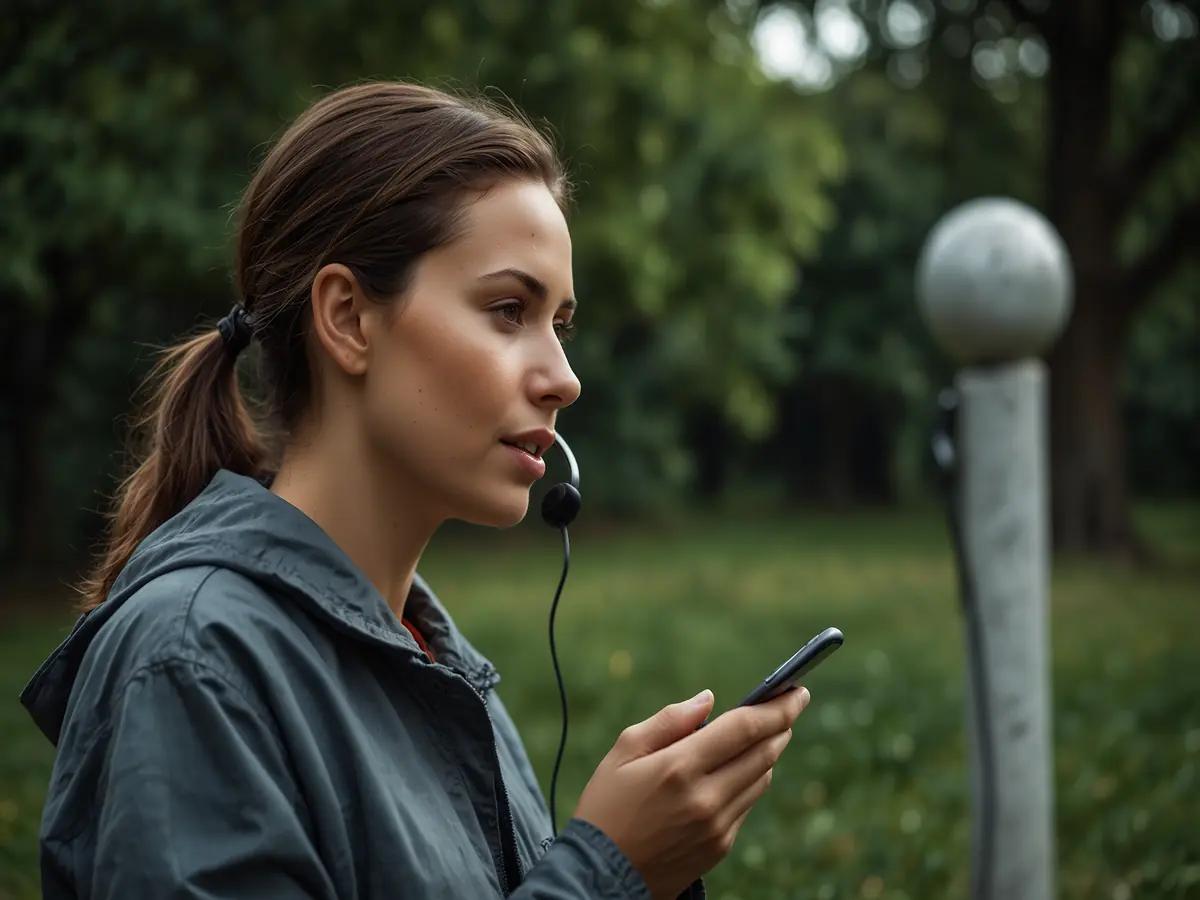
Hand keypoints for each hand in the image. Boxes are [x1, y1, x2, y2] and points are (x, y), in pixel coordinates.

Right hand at [572, 685, 810, 899]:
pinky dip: (749, 781)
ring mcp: (717, 827)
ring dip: (768, 753)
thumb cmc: (606, 806)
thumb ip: (669, 720)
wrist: (600, 875)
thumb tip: (709, 700)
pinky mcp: (720, 847)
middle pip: (763, 753)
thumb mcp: (623, 752)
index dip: (777, 707)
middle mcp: (706, 798)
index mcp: (680, 767)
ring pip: (761, 779)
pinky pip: (747, 804)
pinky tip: (736, 771)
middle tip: (788, 706)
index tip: (797, 691)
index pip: (745, 729)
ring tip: (763, 735)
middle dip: (781, 726)